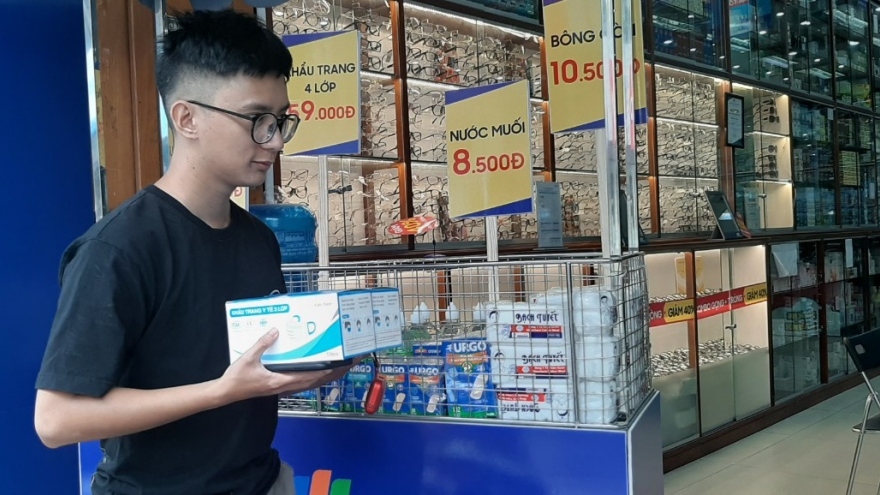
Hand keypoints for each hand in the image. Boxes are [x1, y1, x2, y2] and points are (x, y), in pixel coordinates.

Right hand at [218, 329, 353, 403]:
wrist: (226, 392)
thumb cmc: (237, 378)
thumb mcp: (248, 358)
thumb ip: (262, 344)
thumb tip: (275, 331)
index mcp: (279, 381)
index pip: (308, 377)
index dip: (324, 371)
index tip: (338, 365)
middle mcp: (284, 386)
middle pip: (313, 381)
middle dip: (330, 374)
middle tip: (345, 365)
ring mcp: (281, 388)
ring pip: (308, 384)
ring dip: (322, 377)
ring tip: (336, 369)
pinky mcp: (277, 387)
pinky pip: (299, 383)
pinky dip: (311, 378)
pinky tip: (314, 373)